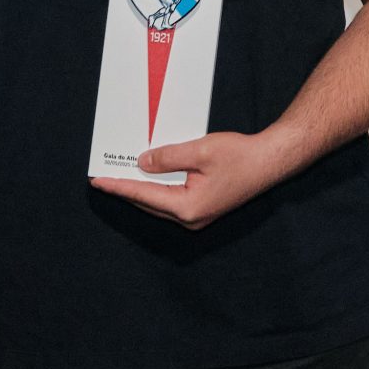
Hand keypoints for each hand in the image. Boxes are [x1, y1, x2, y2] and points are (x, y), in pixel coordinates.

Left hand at [90, 129, 298, 229]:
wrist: (271, 162)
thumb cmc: (240, 156)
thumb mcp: (200, 151)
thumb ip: (168, 158)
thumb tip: (142, 163)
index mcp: (187, 208)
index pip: (143, 195)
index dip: (119, 186)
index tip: (98, 182)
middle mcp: (190, 218)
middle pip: (149, 203)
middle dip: (126, 189)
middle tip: (104, 178)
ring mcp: (198, 216)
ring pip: (160, 202)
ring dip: (142, 189)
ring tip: (122, 175)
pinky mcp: (204, 208)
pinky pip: (172, 199)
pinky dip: (159, 187)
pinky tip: (151, 174)